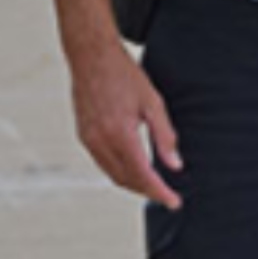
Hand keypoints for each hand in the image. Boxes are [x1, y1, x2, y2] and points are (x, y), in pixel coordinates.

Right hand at [68, 43, 183, 209]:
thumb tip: (174, 165)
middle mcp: (101, 141)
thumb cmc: (123, 74)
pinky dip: (118, 170)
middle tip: (166, 193)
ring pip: (113, 175)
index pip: (143, 175)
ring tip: (151, 183)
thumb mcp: (152, 102)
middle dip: (147, 191)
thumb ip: (165, 136)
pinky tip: (131, 165)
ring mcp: (89, 139)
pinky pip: (102, 163)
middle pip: (127, 181)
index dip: (160, 193)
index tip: (173, 201)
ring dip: (133, 183)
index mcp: (121, 134)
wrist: (91, 56)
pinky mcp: (83, 135)